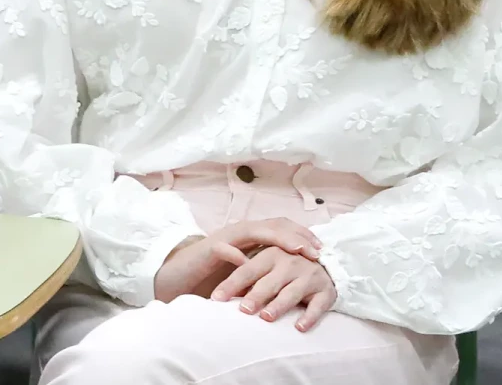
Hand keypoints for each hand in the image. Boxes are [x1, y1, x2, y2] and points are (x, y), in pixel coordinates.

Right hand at [154, 218, 321, 304]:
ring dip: (278, 239)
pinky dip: (239, 256)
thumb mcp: (247, 271)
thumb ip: (265, 268)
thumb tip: (294, 276)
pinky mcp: (209, 250)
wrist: (179, 276)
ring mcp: (225, 238)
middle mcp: (241, 231)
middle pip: (274, 225)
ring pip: (255, 231)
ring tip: (296, 251)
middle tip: (317, 251)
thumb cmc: (215, 276)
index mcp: (251, 235)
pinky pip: (226, 249)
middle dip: (298, 236)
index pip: (282, 227)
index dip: (302, 235)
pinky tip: (251, 265)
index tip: (322, 249)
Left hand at [211, 245, 335, 332]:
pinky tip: (299, 327)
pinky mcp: (325, 290)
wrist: (326, 266)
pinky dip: (309, 316)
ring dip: (279, 304)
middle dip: (256, 295)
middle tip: (242, 310)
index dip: (232, 283)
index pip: (248, 269)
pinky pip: (318, 305)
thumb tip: (218, 293)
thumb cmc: (287, 269)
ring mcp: (309, 275)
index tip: (216, 299)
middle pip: (270, 281)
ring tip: (266, 317)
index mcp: (272, 254)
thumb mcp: (266, 267)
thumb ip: (247, 277)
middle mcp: (290, 262)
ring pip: (292, 292)